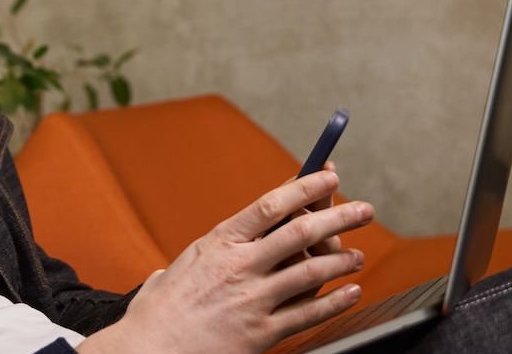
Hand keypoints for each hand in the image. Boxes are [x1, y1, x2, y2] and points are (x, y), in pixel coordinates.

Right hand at [78, 169, 375, 353]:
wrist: (148, 352)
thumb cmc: (159, 313)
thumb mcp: (178, 267)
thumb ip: (207, 252)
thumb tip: (222, 241)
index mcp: (220, 242)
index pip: (272, 204)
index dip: (306, 187)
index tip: (328, 175)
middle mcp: (239, 266)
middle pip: (301, 232)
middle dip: (339, 216)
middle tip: (363, 210)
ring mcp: (253, 299)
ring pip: (312, 272)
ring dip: (342, 261)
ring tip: (357, 257)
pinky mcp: (261, 332)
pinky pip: (308, 314)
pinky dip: (335, 302)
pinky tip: (350, 292)